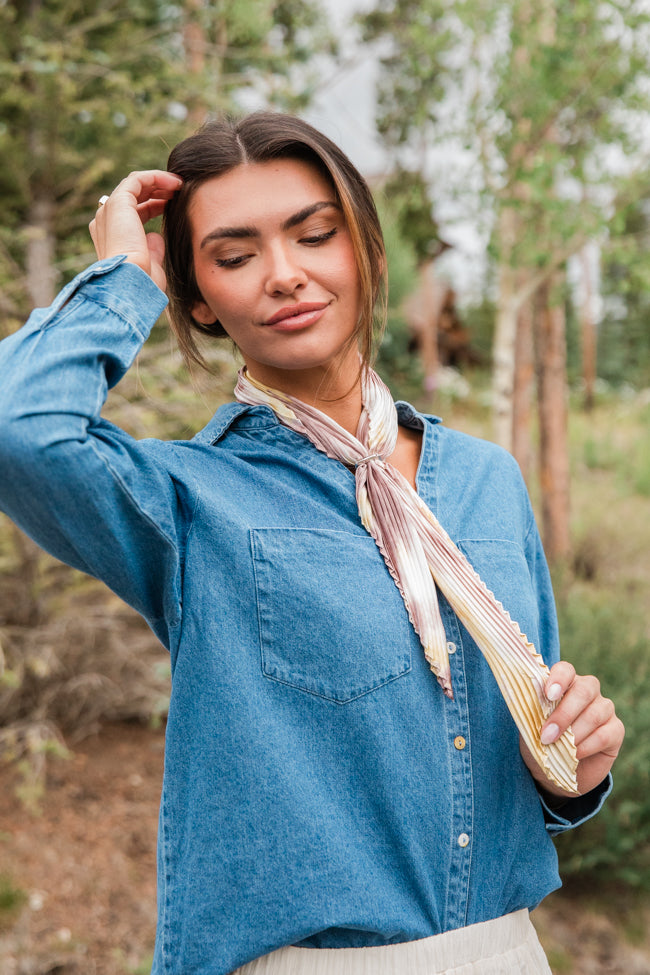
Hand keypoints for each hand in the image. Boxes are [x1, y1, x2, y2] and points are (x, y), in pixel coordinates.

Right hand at [89, 170, 182, 291]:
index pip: (132, 213)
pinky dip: (156, 177)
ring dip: (159, 181)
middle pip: (133, 196)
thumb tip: (156, 237)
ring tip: (179, 185)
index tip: (174, 207)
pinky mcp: (118, 203)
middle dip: (157, 191)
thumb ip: (152, 249)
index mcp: (111, 236)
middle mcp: (106, 221)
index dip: (154, 206)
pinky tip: (175, 184)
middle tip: (179, 191)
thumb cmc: (142, 283)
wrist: (130, 284)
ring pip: (135, 185)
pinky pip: (137, 180)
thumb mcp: (150, 265)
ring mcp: (110, 211)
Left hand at [521, 660, 624, 798]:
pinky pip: (604, 734)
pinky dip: (586, 746)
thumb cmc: (542, 741)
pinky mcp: (616, 730)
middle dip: (564, 714)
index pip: (566, 670)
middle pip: (584, 690)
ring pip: (595, 713)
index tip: (548, 695)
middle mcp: (588, 690)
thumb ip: (532, 712)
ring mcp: (604, 708)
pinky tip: (574, 755)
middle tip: (547, 735)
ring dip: (574, 733)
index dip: (558, 679)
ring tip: (558, 747)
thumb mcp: (531, 726)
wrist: (556, 771)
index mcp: (564, 683)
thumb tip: (526, 704)